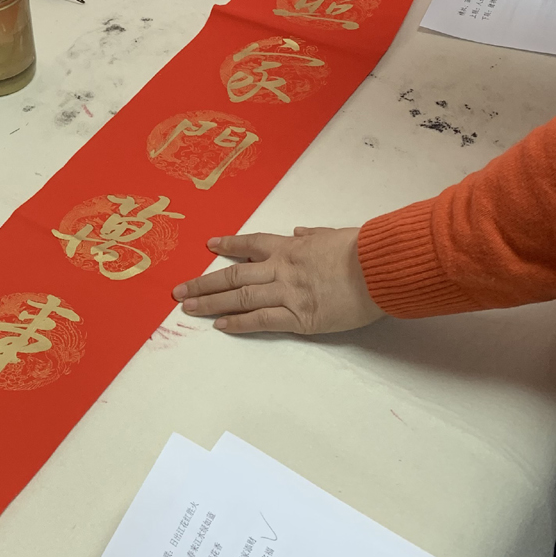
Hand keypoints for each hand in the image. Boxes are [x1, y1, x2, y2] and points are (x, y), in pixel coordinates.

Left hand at [171, 227, 384, 334]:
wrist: (379, 268)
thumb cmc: (363, 250)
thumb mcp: (334, 234)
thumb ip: (314, 235)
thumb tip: (300, 231)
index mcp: (291, 247)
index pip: (251, 243)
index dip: (228, 244)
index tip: (209, 246)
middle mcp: (281, 268)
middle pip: (233, 274)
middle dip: (203, 282)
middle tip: (178, 290)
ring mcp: (287, 293)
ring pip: (240, 297)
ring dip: (211, 303)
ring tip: (187, 308)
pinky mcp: (300, 317)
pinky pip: (262, 320)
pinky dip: (239, 323)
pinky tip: (220, 326)